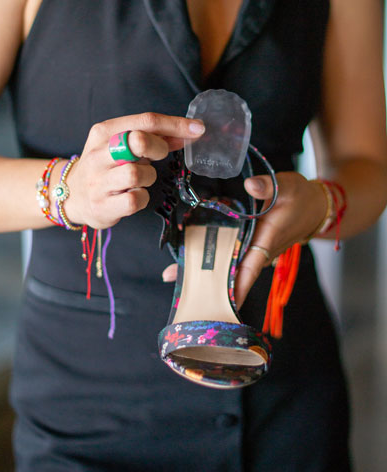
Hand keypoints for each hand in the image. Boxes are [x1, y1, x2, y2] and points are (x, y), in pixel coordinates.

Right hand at [64, 112, 204, 228]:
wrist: (71, 195)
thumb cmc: (106, 167)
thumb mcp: (122, 144)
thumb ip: (153, 137)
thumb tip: (188, 132)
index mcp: (104, 132)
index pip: (145, 121)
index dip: (176, 124)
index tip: (198, 129)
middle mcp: (98, 154)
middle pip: (139, 141)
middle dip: (158, 147)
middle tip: (158, 156)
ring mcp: (98, 181)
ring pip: (138, 173)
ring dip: (149, 176)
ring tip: (140, 179)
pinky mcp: (103, 206)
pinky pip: (135, 199)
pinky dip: (142, 197)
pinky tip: (134, 195)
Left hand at [162, 172, 327, 308]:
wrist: (314, 206)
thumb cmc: (301, 197)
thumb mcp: (287, 186)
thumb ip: (268, 186)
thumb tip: (251, 186)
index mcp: (266, 240)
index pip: (248, 269)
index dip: (234, 286)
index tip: (219, 303)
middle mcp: (258, 250)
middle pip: (231, 272)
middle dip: (209, 283)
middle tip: (182, 293)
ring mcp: (253, 249)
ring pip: (228, 265)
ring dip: (205, 270)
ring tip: (174, 275)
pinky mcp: (250, 244)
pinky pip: (229, 255)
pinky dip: (212, 257)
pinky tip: (189, 257)